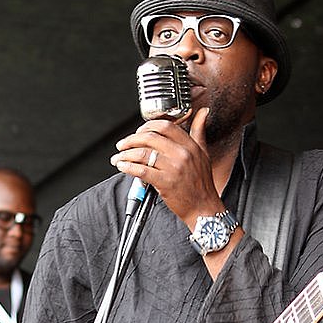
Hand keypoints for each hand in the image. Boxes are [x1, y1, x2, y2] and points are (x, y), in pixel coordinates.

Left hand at [111, 107, 221, 228]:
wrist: (204, 209)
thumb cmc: (202, 184)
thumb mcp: (204, 153)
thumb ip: (199, 132)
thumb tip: (203, 112)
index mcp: (190, 145)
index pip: (165, 126)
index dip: (147, 126)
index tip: (138, 132)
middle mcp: (182, 154)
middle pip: (150, 137)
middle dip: (131, 139)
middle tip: (122, 144)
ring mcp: (174, 168)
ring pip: (143, 154)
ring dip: (125, 154)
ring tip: (118, 157)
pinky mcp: (165, 183)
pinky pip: (141, 171)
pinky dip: (128, 167)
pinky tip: (122, 166)